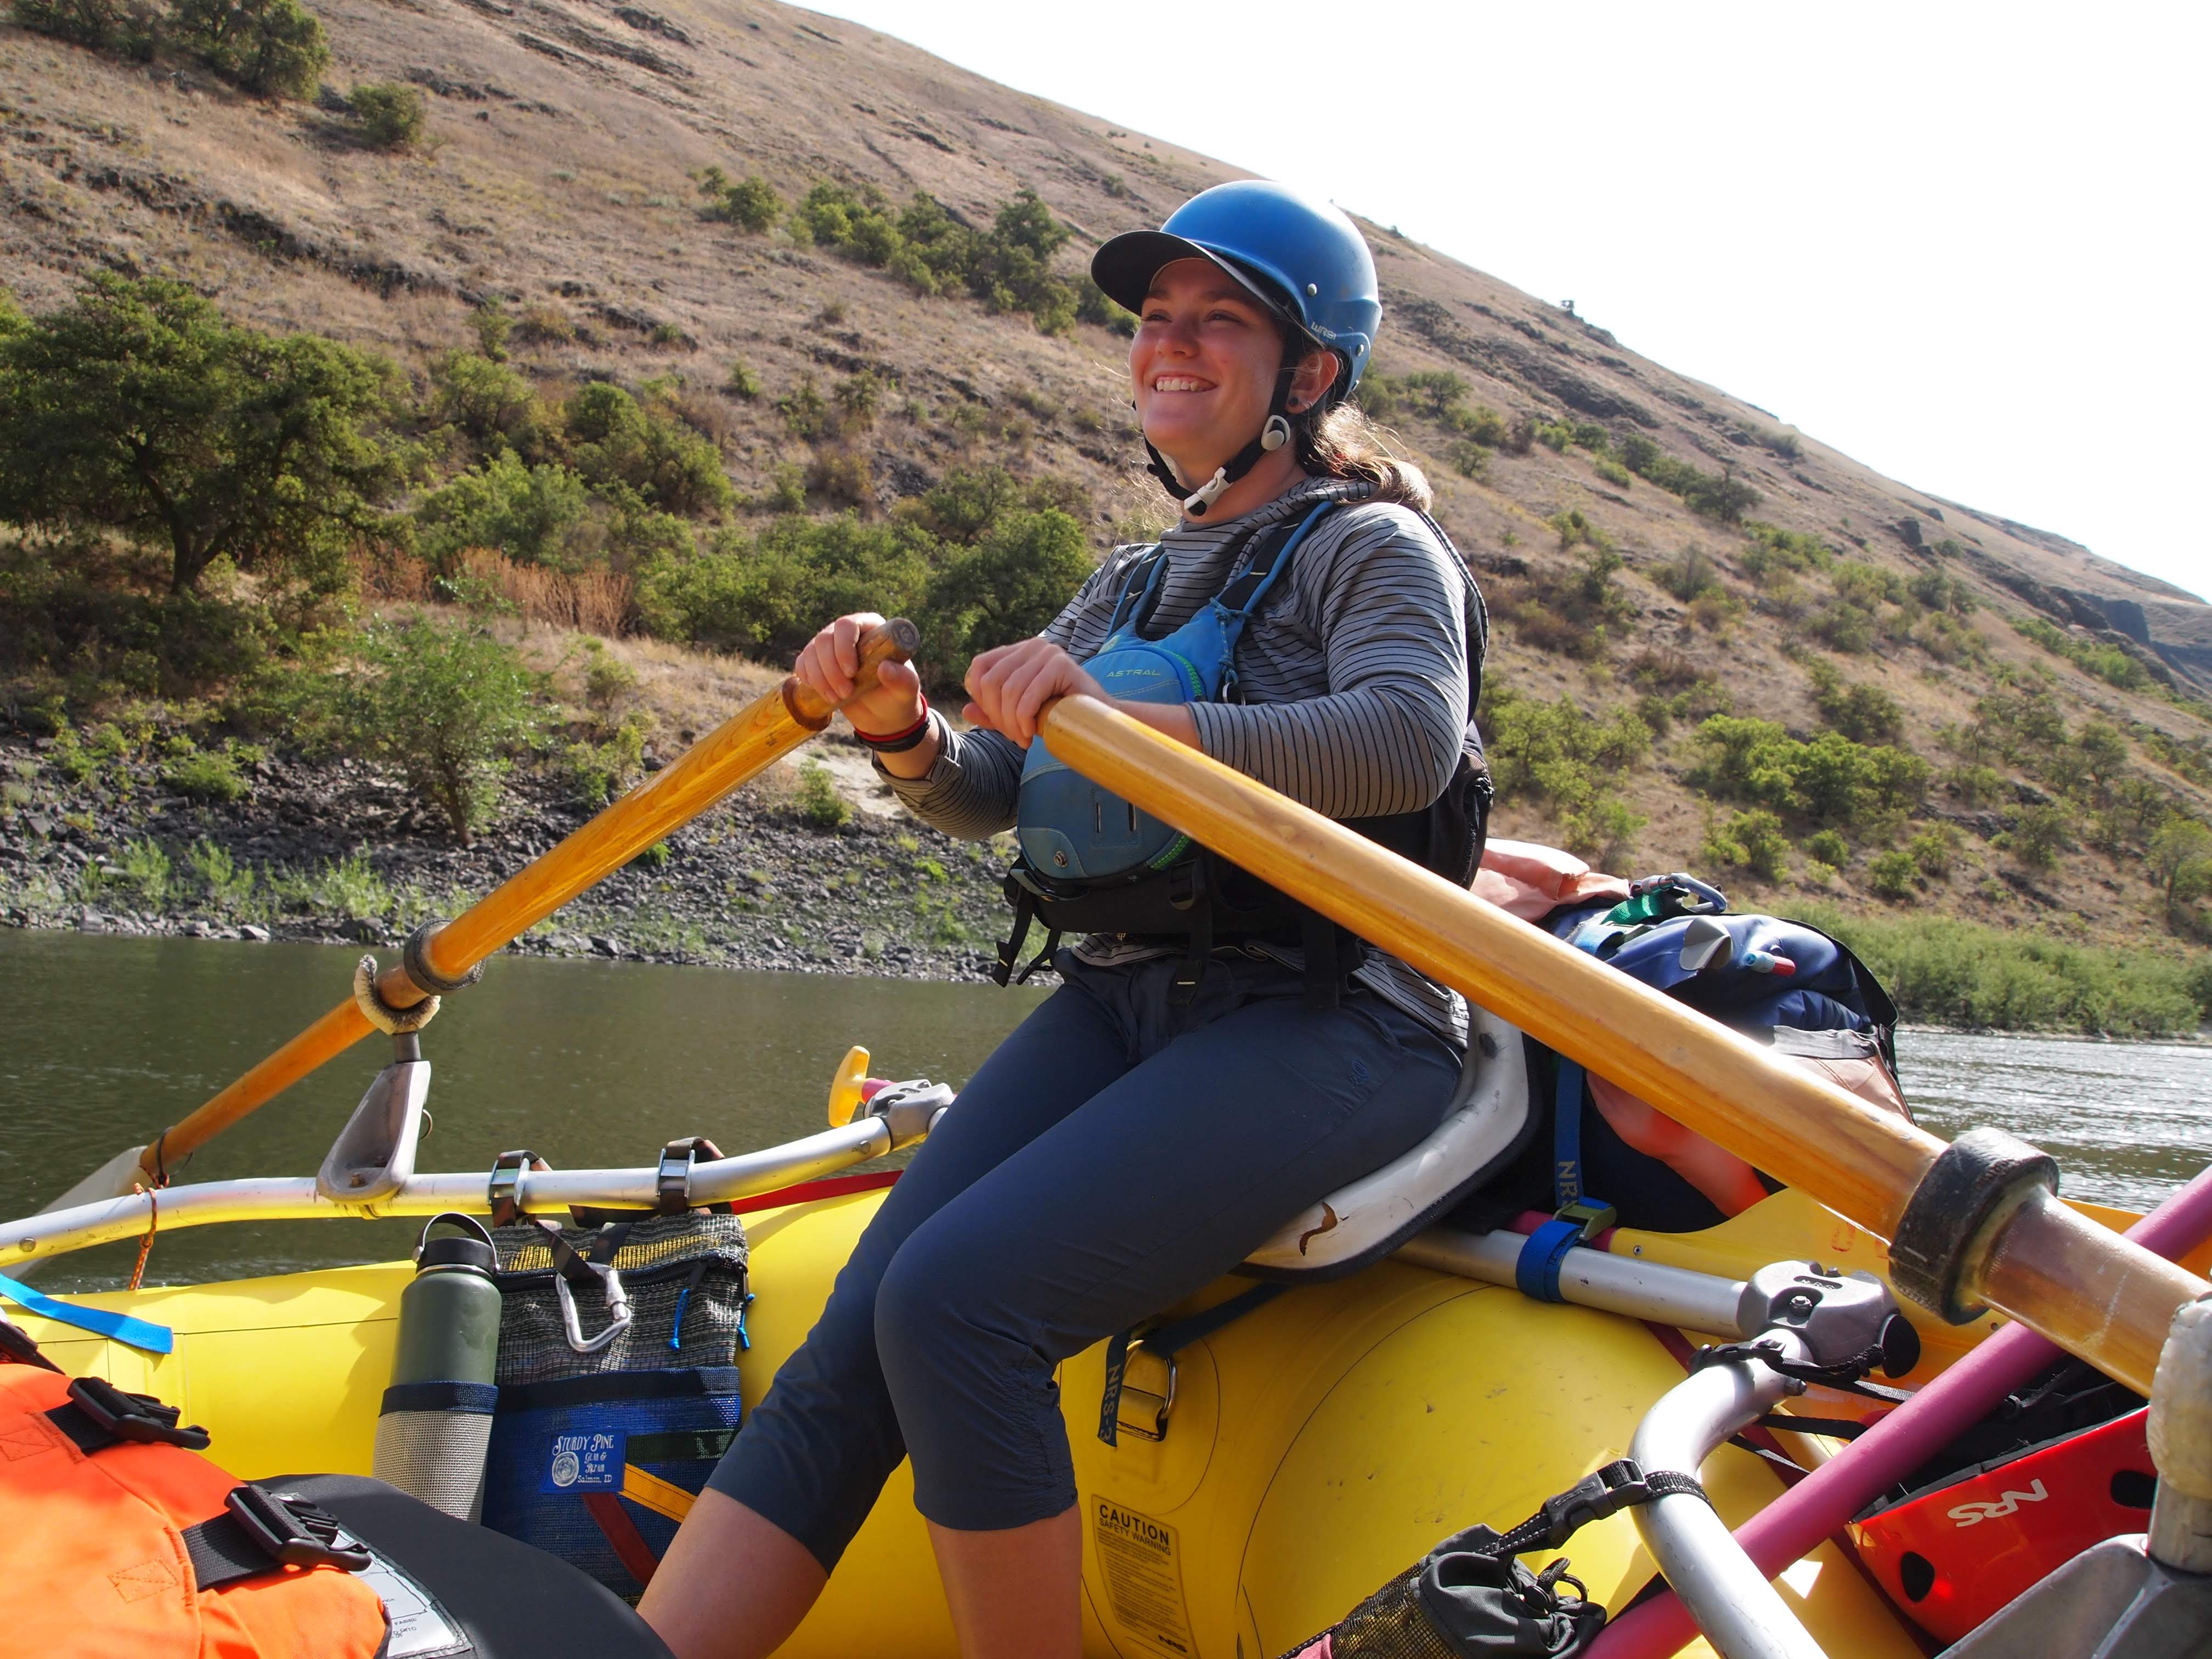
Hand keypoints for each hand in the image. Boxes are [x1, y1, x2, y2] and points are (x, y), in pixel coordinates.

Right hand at [794, 612, 924, 735]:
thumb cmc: (897, 696)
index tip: (851, 672)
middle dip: (831, 669)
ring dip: (820, 677)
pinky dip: (808, 679)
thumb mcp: (906, 690)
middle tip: (846, 692)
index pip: (847, 625)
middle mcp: (848, 633)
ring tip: (837, 698)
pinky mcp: (818, 663)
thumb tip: (884, 667)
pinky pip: (802, 663)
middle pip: (825, 638)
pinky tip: (822, 692)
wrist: (883, 714)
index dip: (844, 647)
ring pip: (811, 652)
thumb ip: (902, 679)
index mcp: (871, 628)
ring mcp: (830, 646)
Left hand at [963, 639, 1103, 747]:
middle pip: (991, 681)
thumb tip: (966, 710)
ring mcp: (1047, 652)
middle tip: (1014, 737)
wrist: (1099, 721)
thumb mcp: (1019, 715)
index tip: (998, 722)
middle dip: (997, 716)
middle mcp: (1032, 645)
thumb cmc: (1060, 716)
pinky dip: (1024, 720)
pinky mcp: (1061, 664)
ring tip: (1024, 739)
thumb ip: (993, 713)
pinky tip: (1032, 733)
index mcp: (1019, 652)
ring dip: (1012, 723)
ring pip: (1009, 691)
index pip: (979, 667)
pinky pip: (1027, 697)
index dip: (980, 698)